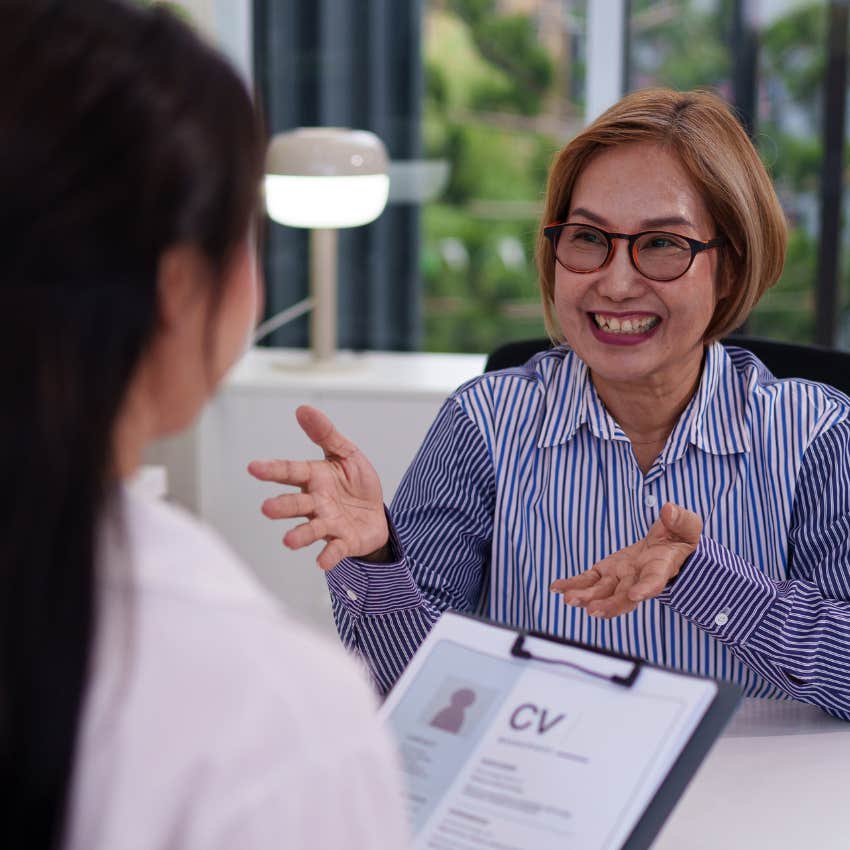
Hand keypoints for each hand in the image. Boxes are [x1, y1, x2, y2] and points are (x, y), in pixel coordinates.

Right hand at [248, 405, 388, 570]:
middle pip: (296, 503)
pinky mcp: (343, 541)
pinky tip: (322, 561)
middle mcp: (316, 502)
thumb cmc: (355, 483)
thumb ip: (325, 434)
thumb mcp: (345, 453)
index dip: (272, 470)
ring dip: (300, 535)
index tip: (253, 468)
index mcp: (314, 478)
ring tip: (288, 540)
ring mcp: (328, 523)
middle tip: (267, 508)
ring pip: (311, 529)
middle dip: (282, 506)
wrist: (376, 514)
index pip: (290, 472)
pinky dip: (328, 555)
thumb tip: (302, 409)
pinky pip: (335, 549)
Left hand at [550, 503, 701, 617]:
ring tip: (570, 600)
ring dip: (586, 597)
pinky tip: (557, 588)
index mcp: (661, 569)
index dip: (646, 588)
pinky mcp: (606, 572)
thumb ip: (680, 520)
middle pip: (624, 596)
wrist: (669, 548)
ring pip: (603, 591)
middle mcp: (638, 579)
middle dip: (610, 604)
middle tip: (594, 610)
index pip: (654, 581)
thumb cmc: (680, 538)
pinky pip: (588, 580)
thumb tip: (669, 509)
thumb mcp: (686, 526)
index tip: (636, 595)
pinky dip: (573, 584)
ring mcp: (620, 577)